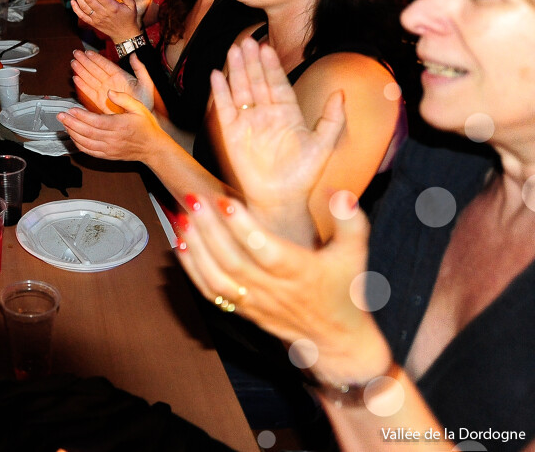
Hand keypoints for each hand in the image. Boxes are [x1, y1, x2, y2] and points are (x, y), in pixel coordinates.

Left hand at [57, 91, 165, 161]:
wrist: (153, 148)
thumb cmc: (147, 127)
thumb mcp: (139, 108)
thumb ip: (124, 98)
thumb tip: (109, 92)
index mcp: (120, 126)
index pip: (96, 121)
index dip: (81, 116)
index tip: (71, 110)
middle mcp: (113, 139)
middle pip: (87, 132)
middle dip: (71, 123)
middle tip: (61, 115)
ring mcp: (109, 149)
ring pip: (85, 143)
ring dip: (72, 133)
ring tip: (64, 124)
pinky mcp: (107, 155)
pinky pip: (89, 151)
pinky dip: (78, 144)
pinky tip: (73, 136)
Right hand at [69, 49, 151, 113]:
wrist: (142, 119)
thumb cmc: (146, 102)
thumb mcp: (146, 83)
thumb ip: (140, 69)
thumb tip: (134, 55)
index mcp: (120, 77)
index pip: (105, 65)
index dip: (96, 58)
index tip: (87, 52)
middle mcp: (110, 83)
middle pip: (95, 70)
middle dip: (84, 61)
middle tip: (76, 53)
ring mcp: (104, 92)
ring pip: (90, 79)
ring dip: (81, 71)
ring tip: (73, 63)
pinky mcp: (99, 102)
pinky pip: (89, 93)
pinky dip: (82, 86)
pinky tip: (76, 79)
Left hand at [70, 0, 141, 42]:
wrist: (125, 35)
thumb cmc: (129, 17)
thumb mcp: (132, 4)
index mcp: (113, 7)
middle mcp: (103, 13)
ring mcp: (97, 19)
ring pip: (84, 6)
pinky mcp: (93, 23)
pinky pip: (82, 16)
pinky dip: (76, 9)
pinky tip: (72, 1)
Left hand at [176, 191, 392, 385]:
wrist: (336, 340)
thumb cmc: (344, 291)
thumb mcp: (355, 253)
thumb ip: (350, 221)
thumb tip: (339, 193)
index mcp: (302, 273)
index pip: (266, 250)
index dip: (243, 227)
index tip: (225, 200)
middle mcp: (274, 290)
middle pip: (234, 262)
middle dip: (210, 230)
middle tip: (194, 200)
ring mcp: (255, 303)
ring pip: (217, 278)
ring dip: (195, 248)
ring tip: (182, 218)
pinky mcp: (242, 310)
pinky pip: (211, 293)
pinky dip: (192, 270)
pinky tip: (179, 245)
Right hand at [209, 38, 344, 212]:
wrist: (281, 200)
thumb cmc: (304, 175)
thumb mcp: (324, 144)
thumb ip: (333, 118)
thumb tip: (341, 92)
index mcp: (288, 113)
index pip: (278, 83)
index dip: (272, 65)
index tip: (267, 46)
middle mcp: (266, 114)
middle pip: (257, 81)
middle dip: (252, 61)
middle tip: (246, 41)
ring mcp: (248, 123)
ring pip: (241, 90)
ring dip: (237, 70)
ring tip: (233, 50)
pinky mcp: (232, 134)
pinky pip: (224, 109)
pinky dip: (220, 92)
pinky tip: (217, 75)